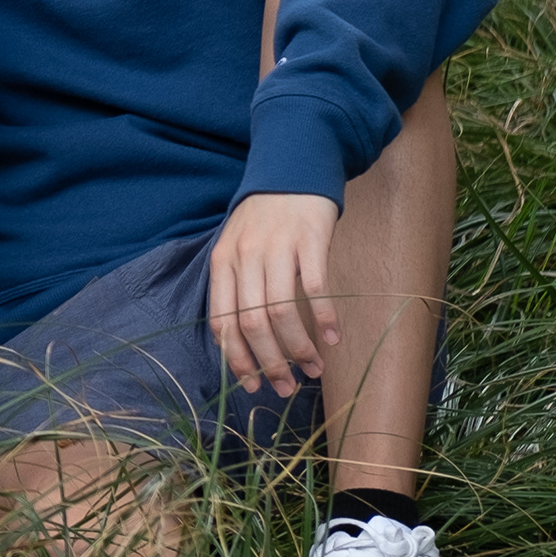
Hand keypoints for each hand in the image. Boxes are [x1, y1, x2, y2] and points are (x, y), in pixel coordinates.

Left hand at [207, 191, 340, 398]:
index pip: (223, 322)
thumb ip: (236, 288)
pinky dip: (324, 317)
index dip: (237, 358)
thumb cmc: (264, 219)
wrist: (292, 169)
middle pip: (253, 323)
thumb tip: (240, 344)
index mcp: (222, 263)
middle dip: (270, 363)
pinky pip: (316, 287)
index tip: (253, 384)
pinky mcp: (309, 238)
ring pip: (282, 312)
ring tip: (314, 368)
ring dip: (299, 348)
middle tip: (287, 387)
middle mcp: (245, 257)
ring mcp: (277, 247)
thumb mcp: (236, 248)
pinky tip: (332, 337)